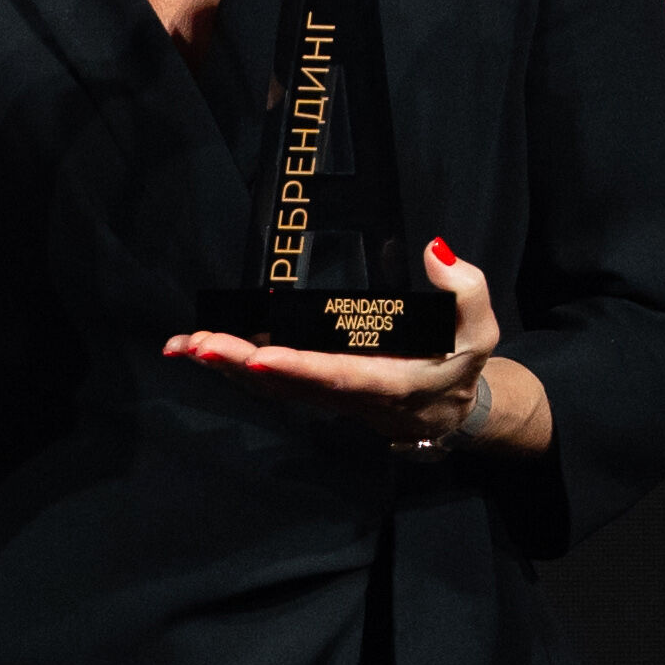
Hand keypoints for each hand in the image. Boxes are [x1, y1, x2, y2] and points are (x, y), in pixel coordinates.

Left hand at [162, 238, 535, 454]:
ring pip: (271, 387)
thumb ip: (464, 290)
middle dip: (242, 365)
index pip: (340, 375)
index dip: (300, 368)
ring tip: (185, 346)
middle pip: (289, 384)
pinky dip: (231, 368)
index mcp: (391, 383)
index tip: (261, 358)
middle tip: (201, 345)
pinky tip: (197, 350)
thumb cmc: (461, 364)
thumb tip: (434, 252)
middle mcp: (350, 396)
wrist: (450, 412)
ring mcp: (326, 397)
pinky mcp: (312, 390)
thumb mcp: (479, 330)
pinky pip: (268, 382)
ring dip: (227, 368)